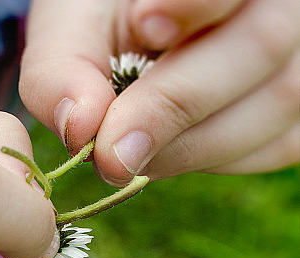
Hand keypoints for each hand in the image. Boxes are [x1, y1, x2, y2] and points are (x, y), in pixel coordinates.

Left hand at [20, 0, 298, 182]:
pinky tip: (170, 150)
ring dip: (190, 147)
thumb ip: (64, 68)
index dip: (196, 1)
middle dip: (174, 106)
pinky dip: (214, 159)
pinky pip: (274, 146)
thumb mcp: (75, 25)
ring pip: (274, 106)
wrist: (139, 35)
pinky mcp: (298, 115)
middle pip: (261, 45)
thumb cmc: (107, 22)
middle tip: (111, 151)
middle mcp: (283, 6)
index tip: (146, 24)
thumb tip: (80, 129)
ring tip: (130, 151)